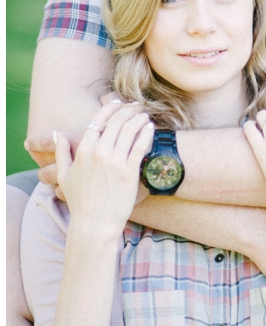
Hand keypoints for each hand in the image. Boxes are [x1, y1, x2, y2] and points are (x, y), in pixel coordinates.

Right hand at [55, 99, 153, 233]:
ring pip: (129, 130)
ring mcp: (115, 162)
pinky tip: (150, 126)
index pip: (96, 121)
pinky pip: (140, 146)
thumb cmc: (80, 200)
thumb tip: (56, 134)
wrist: (95, 223)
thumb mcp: (64, 176)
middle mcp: (98, 153)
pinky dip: (146, 133)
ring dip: (138, 118)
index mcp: (82, 152)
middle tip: (136, 105)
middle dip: (127, 109)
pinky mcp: (130, 172)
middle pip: (115, 122)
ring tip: (144, 114)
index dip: (108, 108)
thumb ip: (61, 153)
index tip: (117, 102)